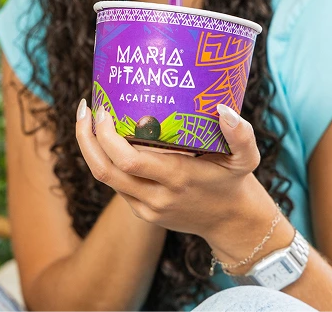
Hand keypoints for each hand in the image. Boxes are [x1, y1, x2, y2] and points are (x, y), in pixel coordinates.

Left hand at [75, 99, 269, 238]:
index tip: (102, 110)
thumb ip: (241, 135)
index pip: (128, 161)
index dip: (106, 136)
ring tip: (88, 119)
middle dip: (86, 138)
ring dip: (90, 148)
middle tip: (84, 109)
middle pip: (104, 171)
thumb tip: (223, 109)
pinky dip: (104, 160)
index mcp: (177, 178)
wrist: (229, 222)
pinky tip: (105, 139)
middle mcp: (156, 196)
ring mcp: (146, 207)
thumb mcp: (246, 158)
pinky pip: (114, 184)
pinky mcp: (141, 211)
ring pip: (104, 178)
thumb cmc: (233, 183)